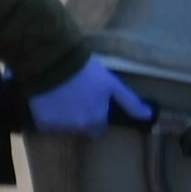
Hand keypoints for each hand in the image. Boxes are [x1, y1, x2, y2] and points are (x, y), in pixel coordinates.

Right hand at [20, 58, 149, 134]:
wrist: (54, 63)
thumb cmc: (86, 72)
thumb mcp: (112, 84)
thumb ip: (129, 102)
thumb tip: (149, 115)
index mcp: (96, 120)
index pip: (99, 128)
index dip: (97, 115)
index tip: (93, 102)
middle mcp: (78, 128)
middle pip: (81, 127)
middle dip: (81, 115)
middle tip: (77, 95)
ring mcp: (58, 126)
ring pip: (64, 125)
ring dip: (64, 115)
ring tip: (62, 94)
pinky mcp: (40, 121)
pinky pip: (46, 122)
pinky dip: (48, 113)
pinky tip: (49, 97)